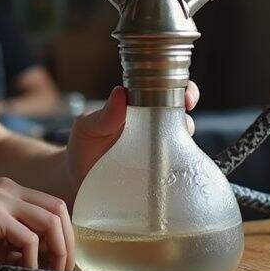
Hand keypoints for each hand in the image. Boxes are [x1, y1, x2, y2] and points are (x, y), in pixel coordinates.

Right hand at [0, 177, 74, 270]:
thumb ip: (19, 241)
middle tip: (64, 268)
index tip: (63, 259)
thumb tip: (52, 257)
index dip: (66, 233)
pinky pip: (28, 238)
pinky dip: (33, 259)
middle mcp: (7, 188)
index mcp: (9, 189)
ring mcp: (0, 198)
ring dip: (57, 251)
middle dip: (67, 242)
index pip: (53, 205)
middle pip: (58, 209)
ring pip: (50, 221)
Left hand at [65, 83, 199, 189]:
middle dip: (191, 116)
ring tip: (170, 152)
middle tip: (185, 123)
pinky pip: (178, 166)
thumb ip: (103, 115)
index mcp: (138, 106)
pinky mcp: (159, 171)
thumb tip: (120, 92)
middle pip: (182, 113)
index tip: (187, 97)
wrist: (78, 181)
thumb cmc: (83, 148)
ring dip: (184, 143)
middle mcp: (153, 125)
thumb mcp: (88, 128)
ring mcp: (158, 148)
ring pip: (183, 140)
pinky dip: (182, 166)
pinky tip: (174, 172)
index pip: (167, 89)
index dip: (184, 89)